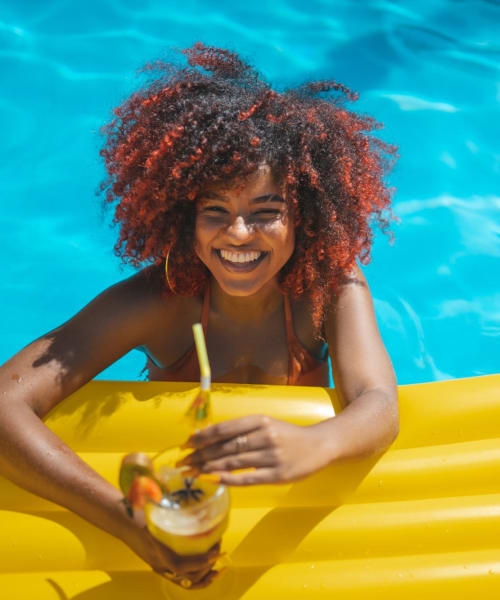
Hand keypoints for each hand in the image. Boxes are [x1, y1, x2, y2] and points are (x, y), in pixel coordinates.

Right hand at [122, 511, 220, 587]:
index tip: (215, 551)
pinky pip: (181, 578)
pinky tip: (208, 568)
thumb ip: (171, 506)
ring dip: (204, 576)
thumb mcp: (155, 508)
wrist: (122, 519)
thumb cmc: (137, 512)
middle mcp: (159, 563)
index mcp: (155, 550)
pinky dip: (197, 577)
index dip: (200, 561)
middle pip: (187, 578)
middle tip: (220, 550)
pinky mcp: (161, 565)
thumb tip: (197, 497)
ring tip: (219, 566)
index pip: (179, 565)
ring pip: (186, 582)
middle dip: (207, 567)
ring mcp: (160, 566)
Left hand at [178, 415, 332, 484]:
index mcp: (260, 420)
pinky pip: (247, 478)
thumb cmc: (287, 434)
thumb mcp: (266, 424)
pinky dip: (228, 479)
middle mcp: (265, 436)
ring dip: (209, 467)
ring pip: (233, 462)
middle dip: (201, 454)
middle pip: (226, 446)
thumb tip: (209, 437)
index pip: (225, 429)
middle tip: (184, 461)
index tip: (187, 443)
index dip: (203, 436)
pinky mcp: (278, 475)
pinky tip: (213, 480)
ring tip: (193, 472)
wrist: (319, 444)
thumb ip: (242, 430)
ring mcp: (272, 456)